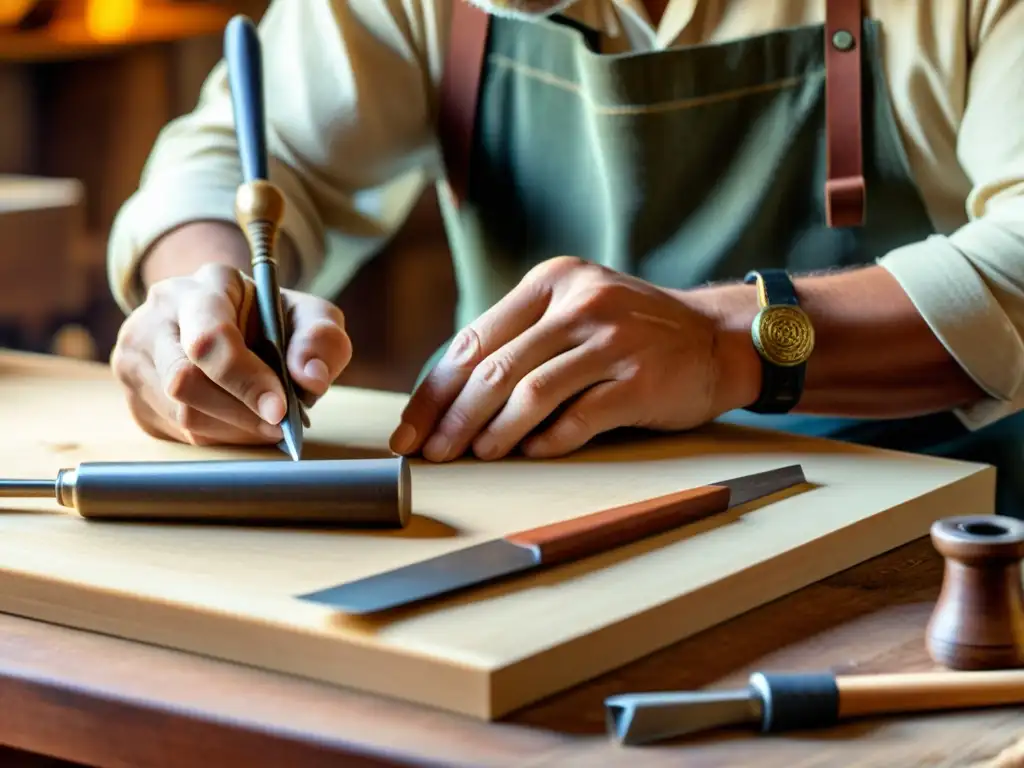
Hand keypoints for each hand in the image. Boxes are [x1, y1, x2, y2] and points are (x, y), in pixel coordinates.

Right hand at [111, 263, 351, 445]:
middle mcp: (155, 318)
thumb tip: (313, 379)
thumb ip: (321, 338)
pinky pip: (176, 431)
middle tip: (279, 426)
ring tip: (267, 425)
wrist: (221, 317)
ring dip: (233, 430)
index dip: (245, 380)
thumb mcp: (306, 314)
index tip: (280, 410)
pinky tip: (241, 424)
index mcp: (199, 288)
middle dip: (240, 413)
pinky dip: (218, 436)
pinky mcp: (135, 395)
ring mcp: (136, 358)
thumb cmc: (268, 317)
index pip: (209, 339)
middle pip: (185, 382)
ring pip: (180, 413)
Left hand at [389, 256, 752, 461]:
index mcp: (551, 283)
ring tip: (478, 455)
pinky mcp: (640, 377)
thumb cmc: (631, 332)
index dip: (435, 390)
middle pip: (495, 368)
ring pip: (531, 392)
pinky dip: (549, 441)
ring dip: (496, 432)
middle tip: (434, 453)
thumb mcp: (575, 310)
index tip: (410, 429)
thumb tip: (450, 398)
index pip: (474, 340)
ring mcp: (612, 339)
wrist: (715, 338)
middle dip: (455, 418)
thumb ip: (522, 338)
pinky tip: (533, 454)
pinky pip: (580, 417)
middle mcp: (579, 303)